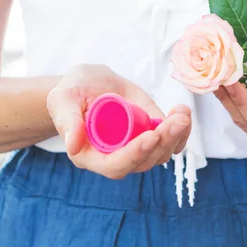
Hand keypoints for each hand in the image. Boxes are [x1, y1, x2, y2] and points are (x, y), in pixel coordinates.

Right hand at [47, 64, 191, 178]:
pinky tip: (183, 112)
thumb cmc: (71, 92)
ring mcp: (136, 147)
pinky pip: (170, 141)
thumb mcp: (64, 100)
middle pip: (145, 160)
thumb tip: (72, 145)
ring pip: (161, 152)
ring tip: (182, 112)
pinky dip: (181, 131)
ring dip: (177, 135)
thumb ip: (67, 120)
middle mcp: (116, 157)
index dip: (135, 154)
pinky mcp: (150, 134)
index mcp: (92, 155)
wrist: (89, 82)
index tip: (151, 136)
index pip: (117, 165)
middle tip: (176, 119)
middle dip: (164, 141)